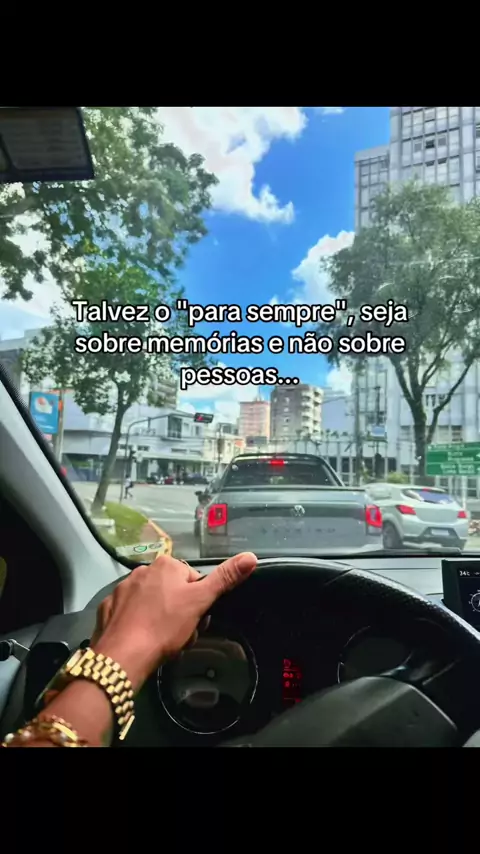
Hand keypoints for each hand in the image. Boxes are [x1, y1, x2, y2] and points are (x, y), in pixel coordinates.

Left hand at [90, 552, 256, 688]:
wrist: (123, 655)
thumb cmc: (166, 626)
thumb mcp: (200, 602)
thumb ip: (225, 578)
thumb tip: (251, 556)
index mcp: (166, 565)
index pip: (191, 580)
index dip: (197, 602)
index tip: (194, 620)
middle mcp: (142, 570)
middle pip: (170, 590)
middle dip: (177, 610)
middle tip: (179, 634)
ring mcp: (121, 588)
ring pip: (149, 601)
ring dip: (157, 616)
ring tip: (159, 640)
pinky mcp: (108, 607)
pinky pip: (128, 612)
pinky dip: (135, 622)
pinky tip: (139, 639)